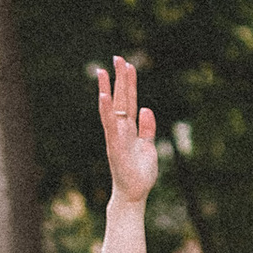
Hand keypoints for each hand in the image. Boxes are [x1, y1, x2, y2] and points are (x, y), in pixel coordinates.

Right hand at [97, 55, 158, 208]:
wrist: (134, 195)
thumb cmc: (139, 173)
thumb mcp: (149, 146)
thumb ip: (147, 128)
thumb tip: (146, 108)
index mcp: (130, 129)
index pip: (129, 101)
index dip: (129, 83)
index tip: (128, 64)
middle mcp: (120, 130)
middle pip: (120, 100)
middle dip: (119, 79)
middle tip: (116, 57)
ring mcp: (116, 137)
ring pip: (111, 109)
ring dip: (108, 90)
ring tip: (103, 72)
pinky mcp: (115, 146)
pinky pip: (111, 125)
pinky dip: (107, 111)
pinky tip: (104, 96)